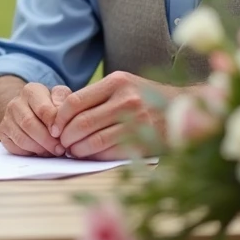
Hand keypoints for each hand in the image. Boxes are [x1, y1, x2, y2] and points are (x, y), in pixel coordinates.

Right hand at [0, 82, 72, 156]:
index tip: (62, 134)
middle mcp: (15, 102)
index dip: (54, 124)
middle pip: (29, 124)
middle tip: (60, 149)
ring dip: (39, 148)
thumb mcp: (60, 98)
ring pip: (22, 138)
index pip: (42, 108)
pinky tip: (40, 151)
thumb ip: (64, 102)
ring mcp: (7, 117)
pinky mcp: (3, 132)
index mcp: (31, 90)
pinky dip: (30, 152)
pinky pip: (16, 147)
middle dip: (47, 140)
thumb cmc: (51, 106)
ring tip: (52, 151)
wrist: (30, 111)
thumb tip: (63, 118)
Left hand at [52, 71, 179, 159]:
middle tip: (61, 143)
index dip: (59, 118)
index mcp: (117, 82)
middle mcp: (127, 100)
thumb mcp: (123, 85)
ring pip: (94, 140)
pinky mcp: (144, 142)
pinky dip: (94, 157)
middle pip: (82, 122)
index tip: (54, 128)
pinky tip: (89, 156)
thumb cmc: (146, 97)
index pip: (75, 101)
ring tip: (73, 151)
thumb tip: (62, 113)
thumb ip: (97, 96)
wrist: (184, 109)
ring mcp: (137, 122)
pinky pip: (110, 153)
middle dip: (65, 137)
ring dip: (78, 149)